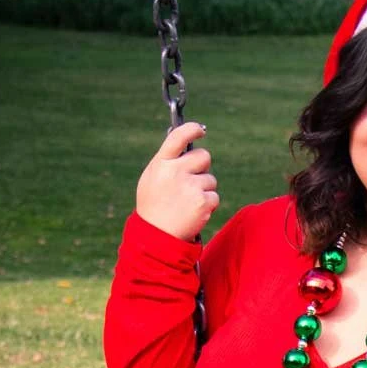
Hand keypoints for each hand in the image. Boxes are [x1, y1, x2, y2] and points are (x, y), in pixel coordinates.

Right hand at [135, 121, 219, 240]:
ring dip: (204, 189)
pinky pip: (215, 196)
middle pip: (204, 157)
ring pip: (211, 179)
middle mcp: (176, 172)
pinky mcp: (203, 202)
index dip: (192, 129)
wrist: (157, 237)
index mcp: (161, 163)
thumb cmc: (153, 206)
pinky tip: (194, 212)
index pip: (179, 136)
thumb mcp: (151, 179)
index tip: (200, 131)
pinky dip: (208, 204)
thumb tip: (185, 143)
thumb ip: (166, 161)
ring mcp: (191, 187)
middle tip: (192, 181)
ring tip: (188, 203)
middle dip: (202, 167)